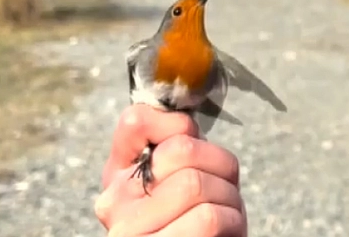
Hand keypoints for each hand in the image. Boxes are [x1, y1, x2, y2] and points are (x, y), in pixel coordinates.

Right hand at [94, 104, 246, 235]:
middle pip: (181, 152)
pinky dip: (233, 222)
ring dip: (230, 198)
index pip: (136, 122)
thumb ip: (167, 143)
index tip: (193, 154)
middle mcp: (116, 208)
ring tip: (226, 215)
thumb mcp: (175, 183)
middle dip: (219, 167)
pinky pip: (209, 218)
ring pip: (196, 184)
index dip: (180, 129)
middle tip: (223, 191)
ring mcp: (134, 233)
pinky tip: (225, 233)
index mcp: (116, 180)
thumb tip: (179, 124)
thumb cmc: (191, 226)